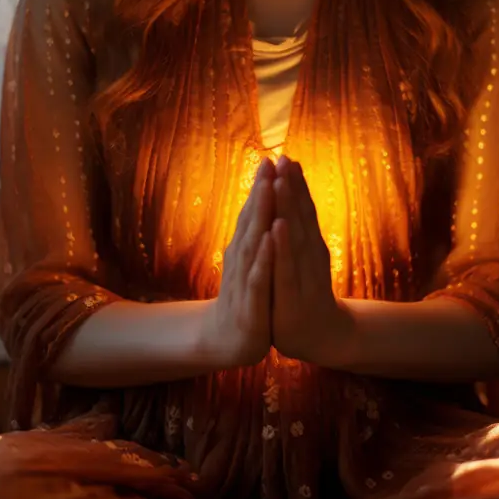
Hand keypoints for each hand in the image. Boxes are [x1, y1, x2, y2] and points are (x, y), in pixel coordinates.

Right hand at [206, 157, 274, 368]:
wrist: (227, 340)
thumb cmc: (243, 297)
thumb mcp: (248, 262)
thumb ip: (251, 233)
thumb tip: (255, 202)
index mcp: (244, 249)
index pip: (252, 213)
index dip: (260, 186)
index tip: (270, 158)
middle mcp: (241, 259)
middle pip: (251, 221)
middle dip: (261, 192)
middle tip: (268, 163)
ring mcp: (245, 281)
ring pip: (253, 244)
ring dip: (260, 216)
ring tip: (268, 190)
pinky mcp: (252, 304)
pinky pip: (259, 279)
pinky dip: (265, 259)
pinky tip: (270, 241)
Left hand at [271, 156, 351, 365]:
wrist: (323, 337)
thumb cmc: (307, 293)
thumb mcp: (302, 261)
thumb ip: (299, 231)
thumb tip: (293, 197)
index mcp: (309, 246)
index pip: (303, 210)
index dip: (295, 184)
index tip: (285, 156)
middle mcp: (311, 256)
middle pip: (300, 217)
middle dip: (292, 187)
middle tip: (285, 158)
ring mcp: (305, 276)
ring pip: (296, 237)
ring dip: (288, 208)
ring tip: (280, 183)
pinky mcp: (293, 296)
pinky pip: (286, 268)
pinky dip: (282, 246)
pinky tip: (277, 227)